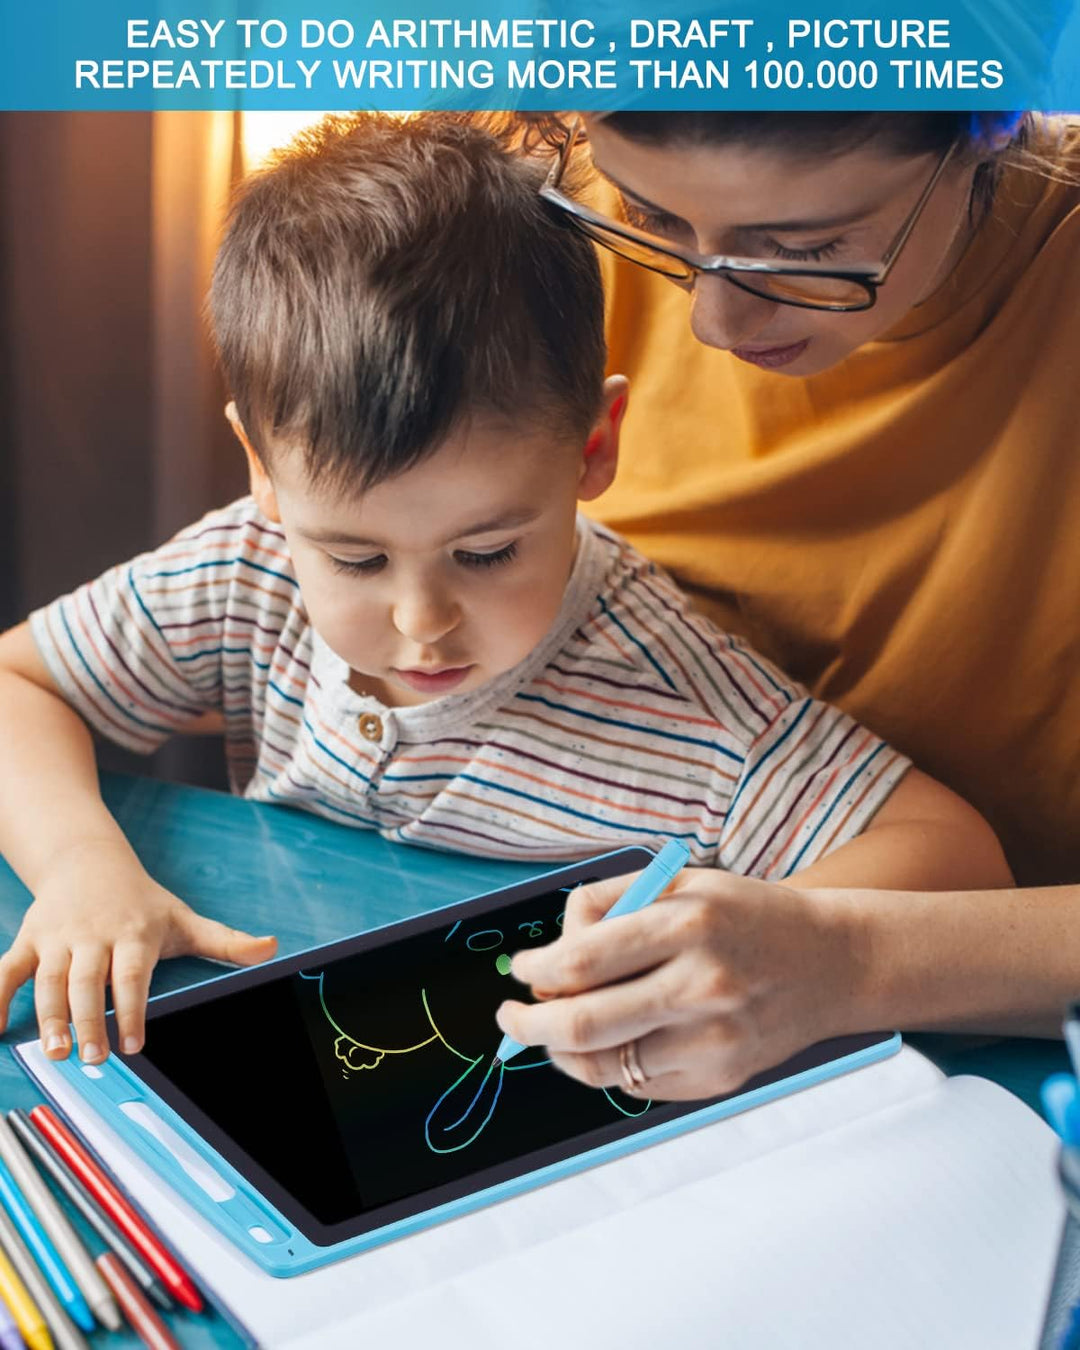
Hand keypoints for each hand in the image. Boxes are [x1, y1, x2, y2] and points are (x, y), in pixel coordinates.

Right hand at [0, 839, 276, 1062]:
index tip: (133, 1044)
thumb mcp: (185, 918)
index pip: (131, 975)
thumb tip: (272, 947)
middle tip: (91, 1057)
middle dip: (87, 1020)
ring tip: (55, 1051)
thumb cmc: (141, 901)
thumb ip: (225, 940)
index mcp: (133, 934)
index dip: (131, 1008)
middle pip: (86, 981)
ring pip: (47, 979)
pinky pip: (6, 971)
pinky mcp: (28, 939)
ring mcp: (57, 938)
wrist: (88, 859)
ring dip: (48, 1016)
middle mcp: (93, 936)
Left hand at [495, 869, 861, 1100]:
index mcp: (688, 923)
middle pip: (583, 1023)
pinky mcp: (721, 1077)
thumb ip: (610, 904)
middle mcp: (701, 984)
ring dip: (561, 1051)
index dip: (536, 972)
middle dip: (528, 1026)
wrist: (831, 963)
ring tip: (553, 1030)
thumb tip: (550, 953)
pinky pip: (637, 1084)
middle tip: (509, 1019)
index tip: (521, 971)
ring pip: (603, 1064)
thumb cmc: (746, 916)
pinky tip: (607, 1043)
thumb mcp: (683, 883)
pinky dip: (606, 1067)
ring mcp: (713, 1040)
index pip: (582, 960)